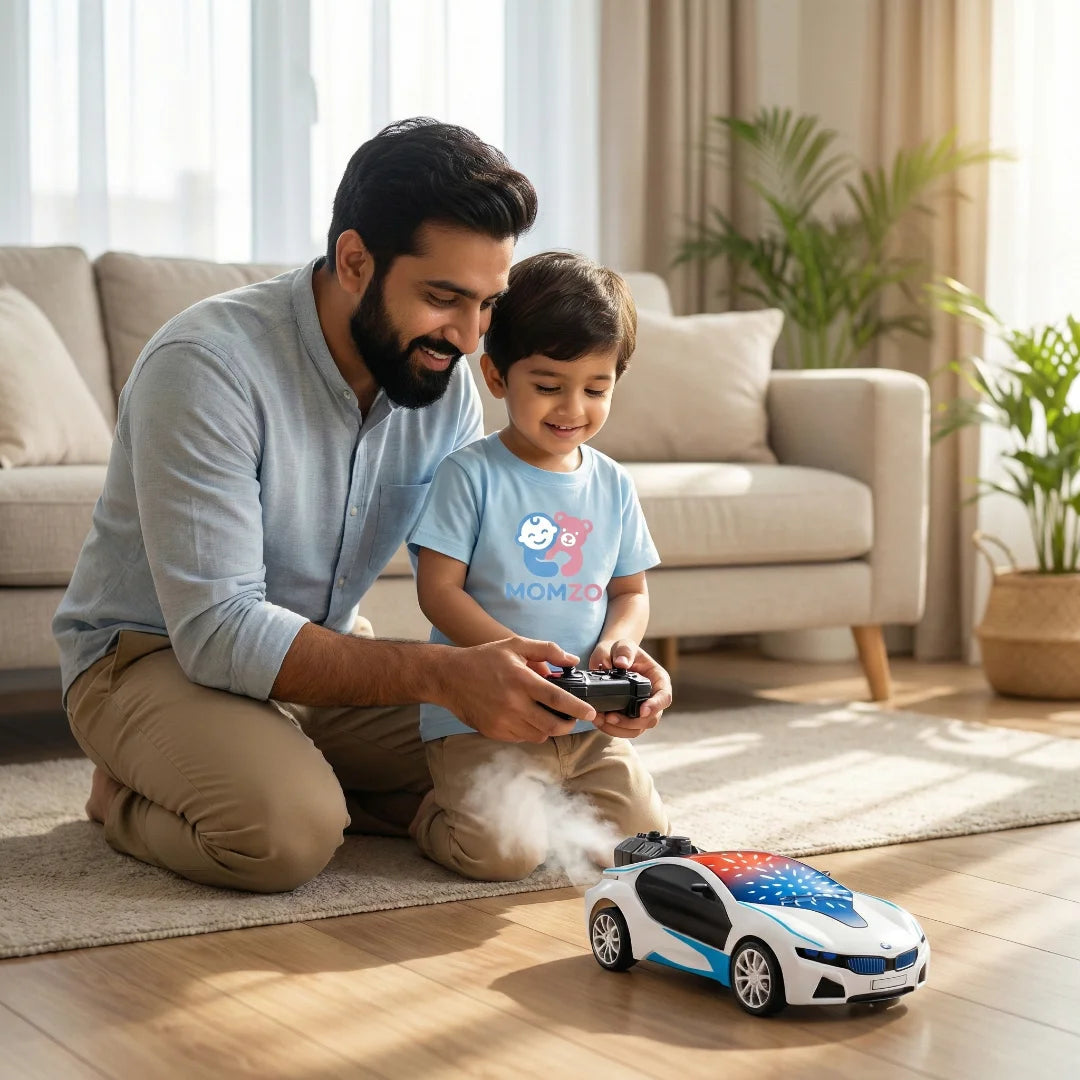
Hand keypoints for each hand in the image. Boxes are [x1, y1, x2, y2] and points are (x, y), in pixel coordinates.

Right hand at [443, 635, 596, 742]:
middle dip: (568, 725)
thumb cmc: (484, 658)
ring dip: (549, 729)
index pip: (557, 699)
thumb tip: (572, 661)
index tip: (591, 712)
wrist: (449, 677)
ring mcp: (502, 721)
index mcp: (521, 680)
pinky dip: (531, 731)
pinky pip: (522, 738)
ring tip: (549, 716)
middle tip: (572, 719)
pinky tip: (528, 718)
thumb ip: (546, 650)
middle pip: (552, 725)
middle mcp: (513, 704)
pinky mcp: (494, 732)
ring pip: (538, 735)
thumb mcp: (515, 645)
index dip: (578, 708)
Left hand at [590, 644, 671, 738]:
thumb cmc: (621, 651)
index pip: (664, 697)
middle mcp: (653, 697)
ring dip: (619, 729)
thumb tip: (621, 663)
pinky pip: (624, 730)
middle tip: (610, 717)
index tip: (642, 711)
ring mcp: (642, 709)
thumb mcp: (623, 644)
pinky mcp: (629, 717)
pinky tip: (599, 721)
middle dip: (631, 722)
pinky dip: (611, 729)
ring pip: (637, 729)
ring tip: (601, 720)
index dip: (655, 706)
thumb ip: (623, 651)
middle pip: (651, 719)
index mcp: (658, 680)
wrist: (610, 657)